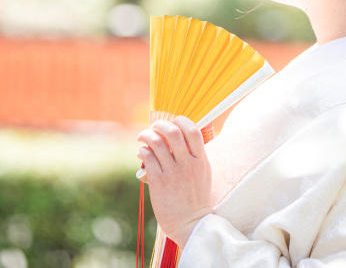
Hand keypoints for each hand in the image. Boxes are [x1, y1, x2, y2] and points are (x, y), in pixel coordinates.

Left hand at [137, 116, 212, 247]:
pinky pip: (147, 157)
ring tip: (143, 138)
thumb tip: (177, 136)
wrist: (191, 224)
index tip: (173, 123)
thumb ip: (194, 155)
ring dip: (146, 135)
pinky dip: (142, 151)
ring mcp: (173, 173)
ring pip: (156, 142)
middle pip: (172, 132)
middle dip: (159, 125)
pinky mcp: (158, 182)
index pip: (192, 130)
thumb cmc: (196, 198)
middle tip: (154, 128)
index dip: (180, 121)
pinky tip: (141, 154)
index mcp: (201, 160)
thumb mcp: (203, 173)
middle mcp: (188, 164)